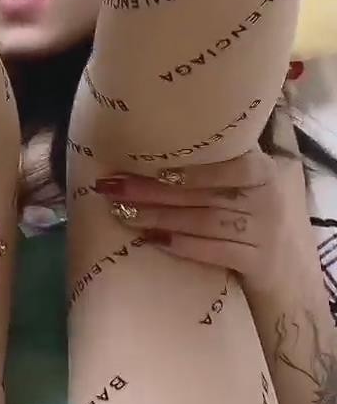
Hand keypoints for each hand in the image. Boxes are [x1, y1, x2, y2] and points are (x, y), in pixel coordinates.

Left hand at [97, 150, 289, 291]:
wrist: (288, 266)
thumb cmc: (257, 211)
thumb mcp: (251, 181)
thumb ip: (223, 161)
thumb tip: (162, 138)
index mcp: (262, 172)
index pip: (235, 166)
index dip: (197, 170)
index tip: (159, 170)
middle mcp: (265, 199)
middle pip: (203, 195)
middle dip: (153, 192)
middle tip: (114, 188)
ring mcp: (261, 232)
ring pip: (203, 222)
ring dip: (159, 218)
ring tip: (123, 214)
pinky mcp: (254, 261)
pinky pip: (214, 252)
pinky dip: (183, 246)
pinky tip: (153, 241)